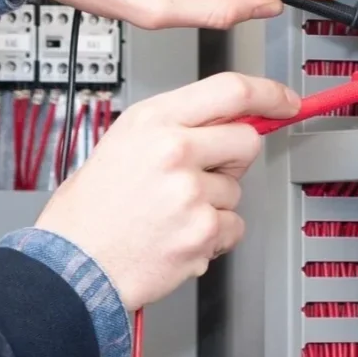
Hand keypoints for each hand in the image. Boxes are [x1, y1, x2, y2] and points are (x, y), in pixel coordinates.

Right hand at [35, 73, 298, 309]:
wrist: (72, 266)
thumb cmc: (88, 212)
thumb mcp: (121, 144)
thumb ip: (173, 127)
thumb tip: (223, 120)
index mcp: (153, 121)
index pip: (230, 90)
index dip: (268, 93)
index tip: (285, 100)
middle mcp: (174, 151)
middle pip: (246, 140)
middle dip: (233, 159)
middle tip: (201, 176)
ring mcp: (191, 193)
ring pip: (237, 190)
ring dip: (214, 204)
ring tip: (170, 214)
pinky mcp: (202, 232)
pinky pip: (233, 227)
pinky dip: (213, 237)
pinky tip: (177, 236)